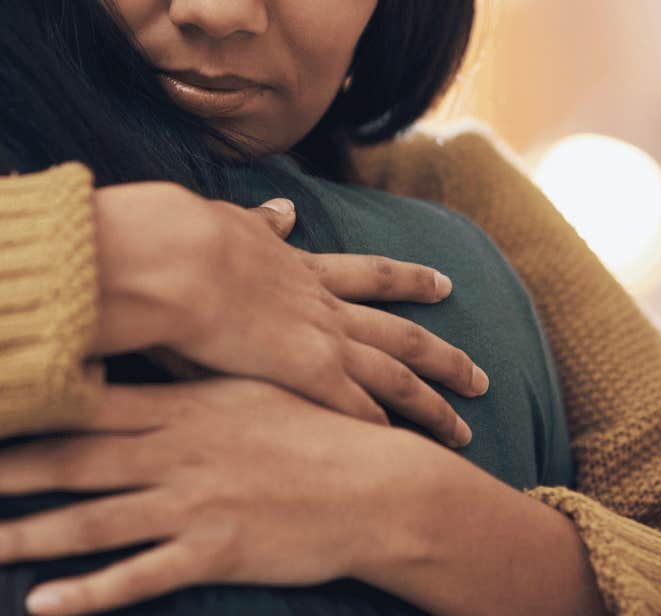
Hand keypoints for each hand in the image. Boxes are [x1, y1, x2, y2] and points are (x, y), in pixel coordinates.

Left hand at [0, 377, 450, 615]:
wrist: (374, 485)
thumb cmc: (307, 429)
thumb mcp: (240, 385)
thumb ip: (179, 371)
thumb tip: (129, 341)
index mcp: (176, 405)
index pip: (80, 402)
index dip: (16, 406)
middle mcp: (174, 452)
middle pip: (68, 462)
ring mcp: (191, 504)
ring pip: (91, 522)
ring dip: (24, 536)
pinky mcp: (213, 554)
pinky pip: (140, 577)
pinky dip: (89, 594)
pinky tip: (42, 605)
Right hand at [91, 181, 486, 442]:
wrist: (181, 259)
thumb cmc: (189, 239)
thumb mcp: (232, 221)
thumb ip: (260, 223)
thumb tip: (284, 209)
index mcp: (301, 269)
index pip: (369, 276)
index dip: (408, 282)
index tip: (442, 285)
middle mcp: (323, 307)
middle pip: (401, 335)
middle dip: (443, 356)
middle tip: (480, 375)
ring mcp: (323, 341)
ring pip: (397, 377)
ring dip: (433, 405)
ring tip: (465, 430)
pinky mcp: (309, 374)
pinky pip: (359, 411)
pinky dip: (383, 431)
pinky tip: (404, 452)